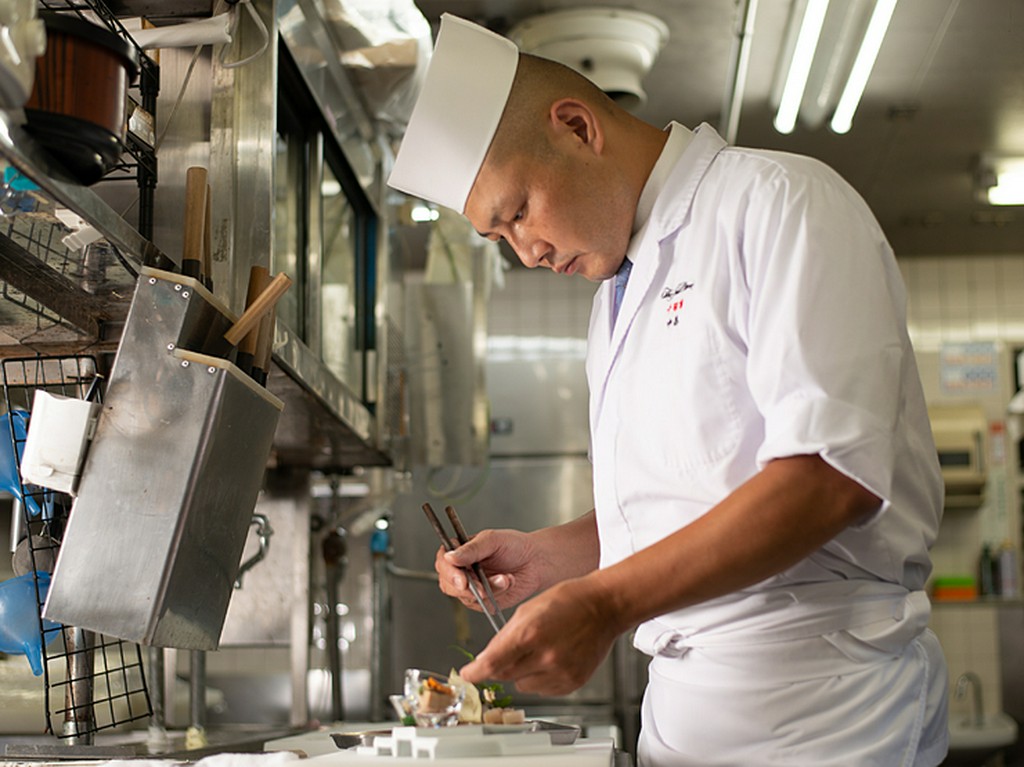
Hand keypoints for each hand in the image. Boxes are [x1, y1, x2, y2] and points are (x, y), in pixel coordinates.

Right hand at [435, 529, 545, 609]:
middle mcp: (462, 570)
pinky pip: (483, 604)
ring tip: (505, 578)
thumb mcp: (493, 540)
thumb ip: (472, 549)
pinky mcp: (483, 602)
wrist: (536, 561)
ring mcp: (472, 587)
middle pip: (448, 584)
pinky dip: (496, 594)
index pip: (443, 562)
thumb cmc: (515, 546)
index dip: (449, 572)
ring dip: (487, 589)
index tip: (462, 579)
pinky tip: (508, 582)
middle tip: (481, 587)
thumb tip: (450, 557)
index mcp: (460, 551)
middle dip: (466, 587)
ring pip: (466, 596)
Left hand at [457, 575, 621, 695]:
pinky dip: (541, 678)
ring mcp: (560, 673)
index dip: (475, 672)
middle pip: (505, 676)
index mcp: (531, 633)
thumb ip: (505, 636)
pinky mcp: (572, 683)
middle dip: (501, 665)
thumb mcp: (528, 609)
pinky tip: (553, 658)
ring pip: (523, 685)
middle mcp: (546, 656)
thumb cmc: (569, 601)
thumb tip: (485, 658)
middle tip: (514, 648)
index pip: (492, 663)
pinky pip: (543, 690)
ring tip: (541, 649)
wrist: (604, 607)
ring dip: (522, 672)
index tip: (468, 674)